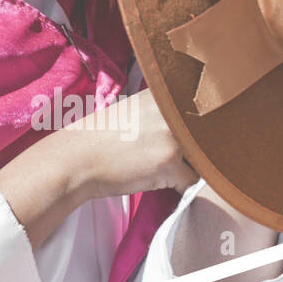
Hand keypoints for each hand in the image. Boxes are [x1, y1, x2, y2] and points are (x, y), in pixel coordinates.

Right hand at [68, 90, 195, 201]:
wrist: (74, 160)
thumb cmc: (101, 140)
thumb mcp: (135, 111)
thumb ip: (165, 115)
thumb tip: (196, 130)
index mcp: (163, 95)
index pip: (202, 111)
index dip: (202, 129)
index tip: (197, 137)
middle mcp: (171, 111)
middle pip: (207, 136)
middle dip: (198, 151)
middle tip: (170, 156)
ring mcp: (172, 136)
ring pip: (201, 160)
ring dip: (188, 168)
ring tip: (158, 167)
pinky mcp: (169, 163)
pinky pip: (191, 182)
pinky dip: (179, 186)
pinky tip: (156, 180)